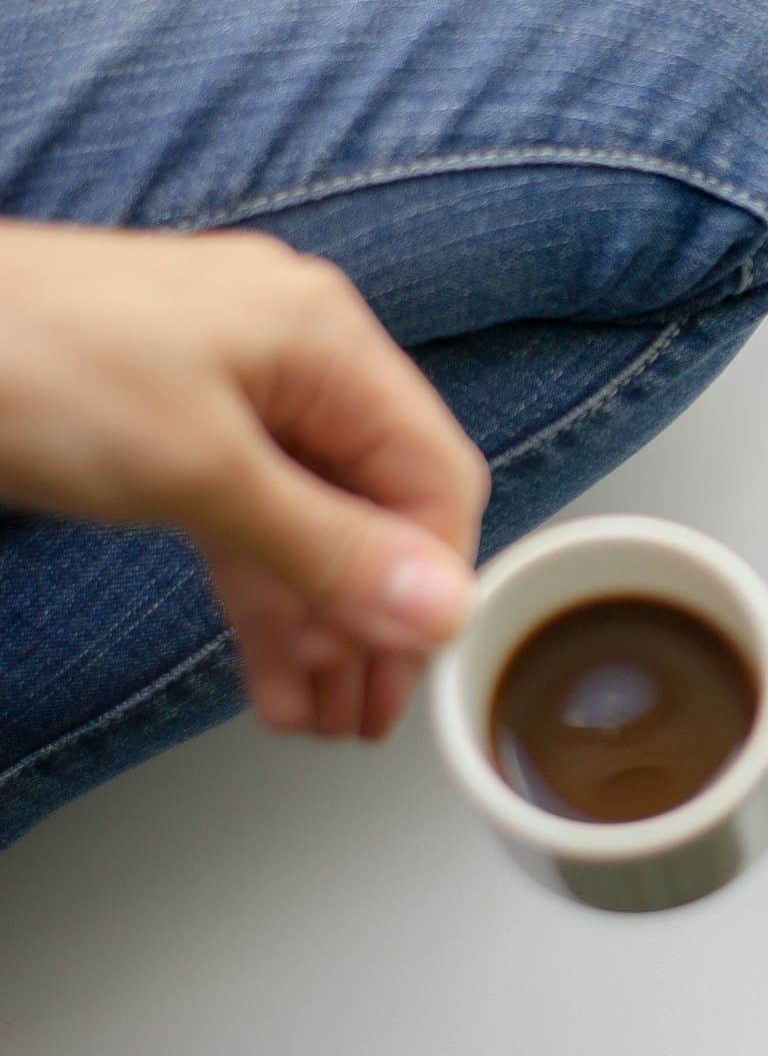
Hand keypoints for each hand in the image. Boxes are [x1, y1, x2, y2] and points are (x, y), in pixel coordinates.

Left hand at [0, 220, 489, 738]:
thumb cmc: (24, 359)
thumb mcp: (198, 471)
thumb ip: (328, 549)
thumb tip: (439, 608)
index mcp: (324, 339)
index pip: (433, 473)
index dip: (435, 580)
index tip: (418, 668)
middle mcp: (293, 357)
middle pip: (374, 504)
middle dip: (372, 617)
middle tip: (368, 714)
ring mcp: (230, 387)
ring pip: (308, 521)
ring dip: (315, 622)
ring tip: (316, 717)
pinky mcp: (171, 423)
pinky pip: (245, 517)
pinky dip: (259, 592)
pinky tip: (269, 668)